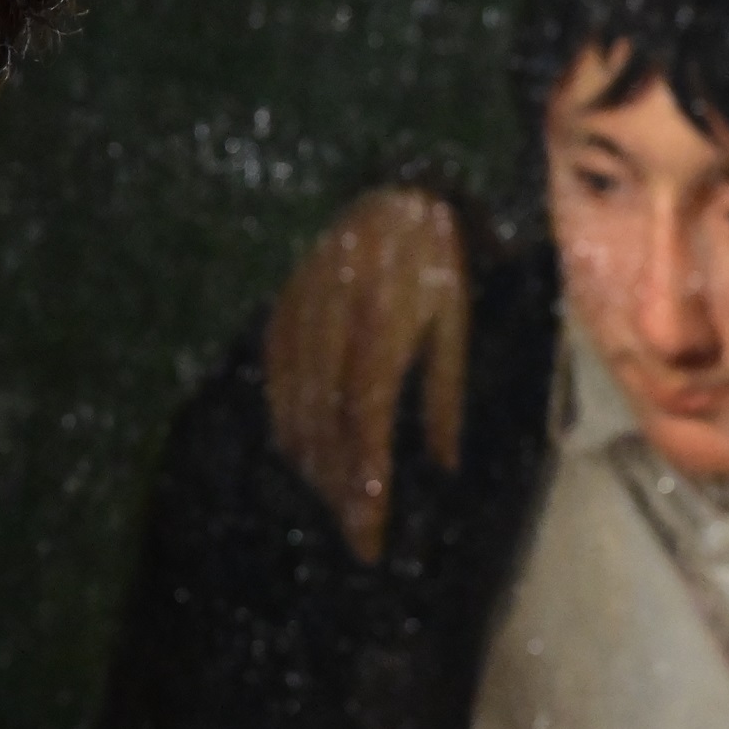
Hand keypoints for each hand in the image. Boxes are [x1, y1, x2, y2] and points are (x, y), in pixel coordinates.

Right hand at [265, 184, 470, 562]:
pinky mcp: (281, 311)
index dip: (364, 487)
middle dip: (340, 488)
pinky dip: (286, 424)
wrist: (392, 191)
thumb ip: (443, 395)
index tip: (368, 537)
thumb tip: (443, 463)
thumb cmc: (436, 261)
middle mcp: (334, 328)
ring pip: (295, 411)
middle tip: (355, 530)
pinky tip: (301, 451)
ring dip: (313, 464)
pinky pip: (273, 381)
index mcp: (383, 329)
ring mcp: (300, 319)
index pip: (365, 427)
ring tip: (335, 500)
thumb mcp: (455, 324)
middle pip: (326, 430)